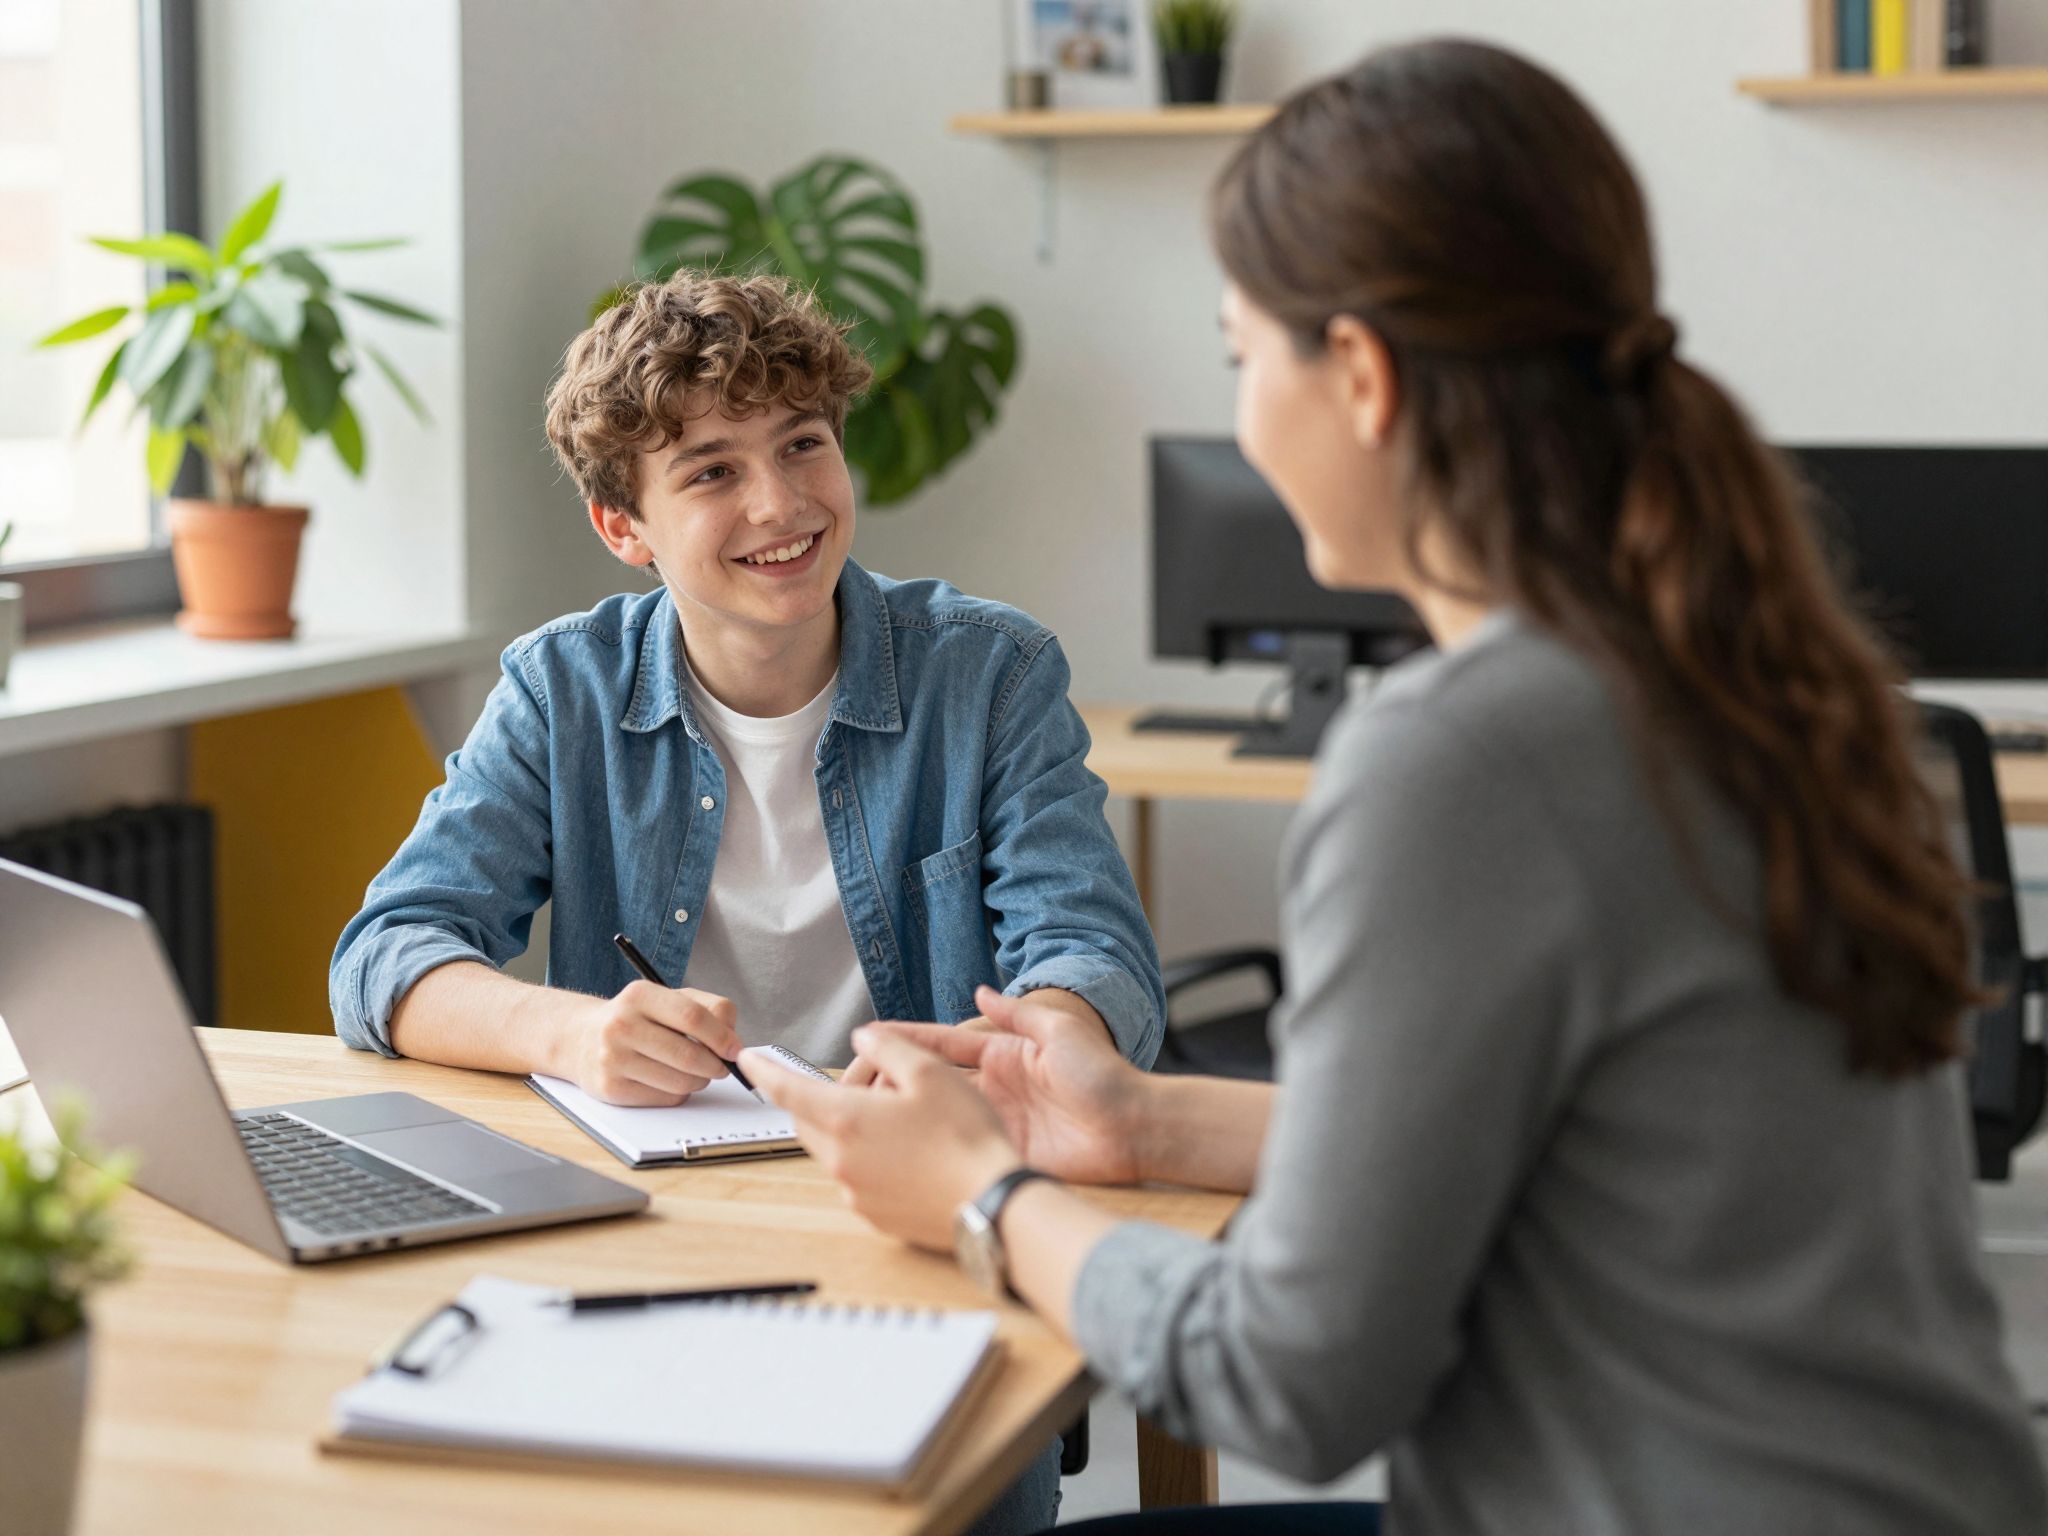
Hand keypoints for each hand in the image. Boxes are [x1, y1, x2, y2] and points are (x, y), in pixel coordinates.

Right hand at [568, 981, 741, 1105]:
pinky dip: (679, 1092)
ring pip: (681, 1081)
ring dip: (699, 1080)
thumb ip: (709, 1009)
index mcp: (639, 995)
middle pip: (689, 1055)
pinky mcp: (611, 1088)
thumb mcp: (668, 998)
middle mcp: (621, 1025)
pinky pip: (666, 1098)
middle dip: (716, 1065)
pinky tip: (668, 1079)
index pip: (693, 1017)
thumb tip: (734, 1042)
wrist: (581, 1039)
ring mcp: (613, 1059)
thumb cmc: (636, 1018)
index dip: (722, 1037)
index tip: (735, 1049)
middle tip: (721, 1066)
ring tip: (694, 1071)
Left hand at [746, 1028, 1024, 1251]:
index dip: (765, 1071)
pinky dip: (867, 1159)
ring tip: (894, 1116)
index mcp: (846, 1119)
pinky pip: (857, 1179)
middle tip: (858, 1081)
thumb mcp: (930, 1072)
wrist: (992, 1204)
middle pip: (808, 1122)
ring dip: (847, 1129)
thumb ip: (889, 1047)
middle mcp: (841, 1160)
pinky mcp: (876, 1216)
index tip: (747, 1060)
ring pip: (834, 1151)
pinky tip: (908, 1152)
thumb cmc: (965, 1136)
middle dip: (816, 1099)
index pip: (788, 1089)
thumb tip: (863, 1039)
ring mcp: (855, 1193)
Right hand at [861, 985, 1146, 1185]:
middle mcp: (993, 1087)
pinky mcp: (1001, 1151)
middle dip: (889, 1080)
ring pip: (935, 1116)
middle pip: (929, 1082)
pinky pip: (958, 1147)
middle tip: (848, 1083)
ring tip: (857, 1115)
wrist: (1135, 1126)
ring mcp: (995, 1121)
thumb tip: (981, 992)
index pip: (942, 1043)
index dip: (905, 1040)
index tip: (866, 1036)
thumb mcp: (1059, 1030)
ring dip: (900, 1114)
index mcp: (1003, 1055)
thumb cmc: (1103, 1073)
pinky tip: (894, 1151)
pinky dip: (927, 1148)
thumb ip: (1018, 1013)